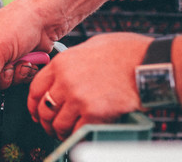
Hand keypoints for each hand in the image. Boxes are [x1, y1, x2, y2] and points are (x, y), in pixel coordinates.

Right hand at [0, 0, 55, 97]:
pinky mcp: (18, 62)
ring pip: (3, 80)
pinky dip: (25, 73)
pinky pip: (16, 78)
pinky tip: (29, 62)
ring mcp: (3, 57)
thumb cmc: (21, 20)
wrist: (48, 17)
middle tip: (9, 66)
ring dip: (16, 74)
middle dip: (1, 76)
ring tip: (22, 60)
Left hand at [27, 33, 148, 139]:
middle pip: (44, 108)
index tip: (36, 111)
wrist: (147, 63)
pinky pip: (77, 130)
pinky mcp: (94, 113)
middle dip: (45, 121)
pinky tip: (79, 134)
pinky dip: (76, 135)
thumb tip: (66, 71)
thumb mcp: (89, 47)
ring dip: (59, 131)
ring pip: (58, 123)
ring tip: (63, 133)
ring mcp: (78, 98)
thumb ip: (73, 61)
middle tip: (49, 126)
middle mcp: (65, 81)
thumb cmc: (124, 52)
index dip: (33, 104)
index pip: (35, 89)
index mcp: (61, 64)